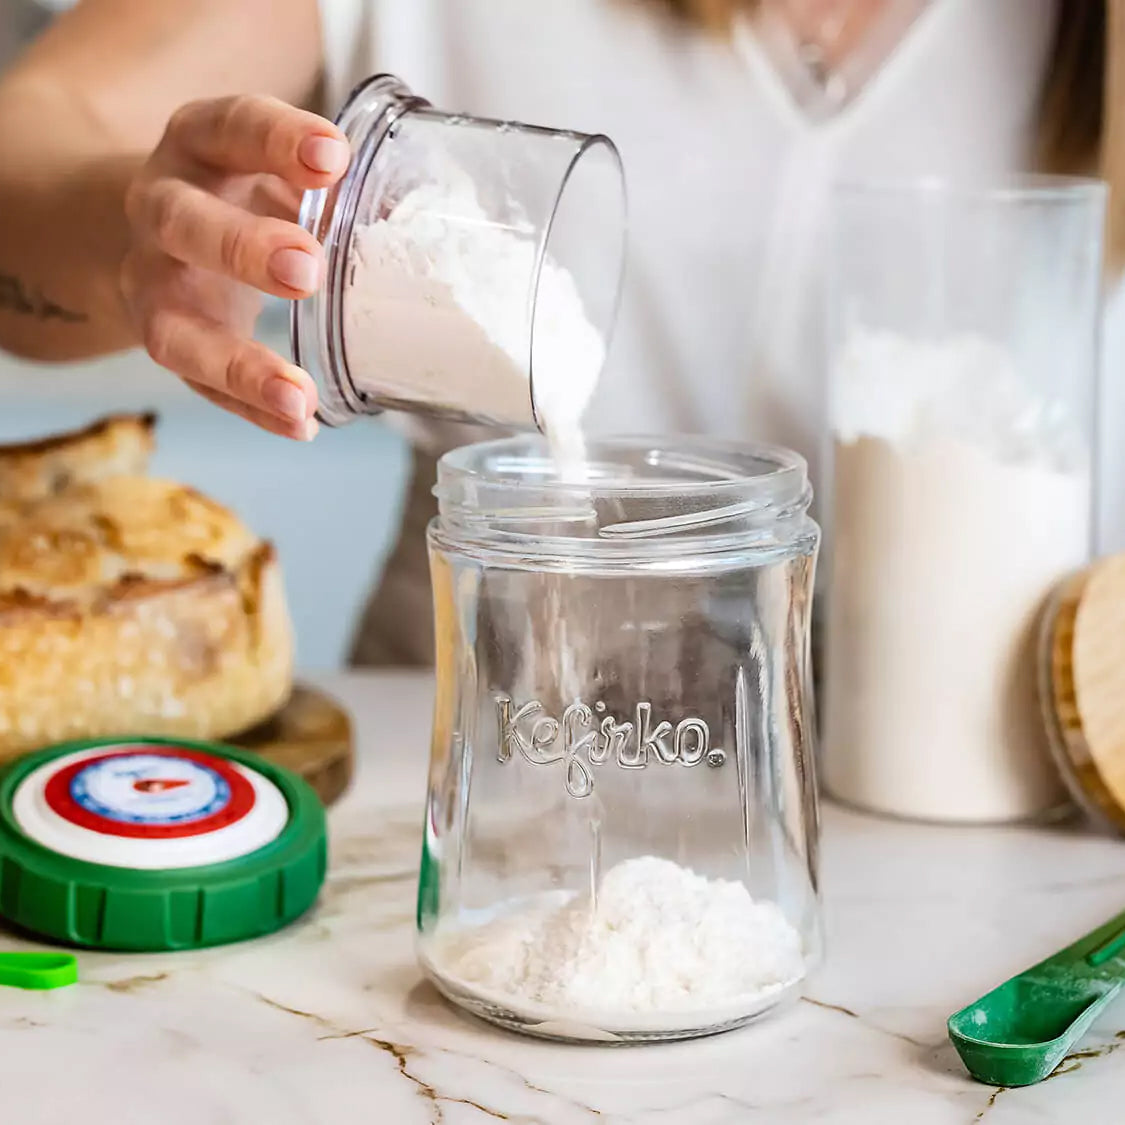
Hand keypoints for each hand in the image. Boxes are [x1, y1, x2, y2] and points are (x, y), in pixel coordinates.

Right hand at [121, 95, 350, 439]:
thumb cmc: (249, 191)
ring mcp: (152, 281)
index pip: (231, 127)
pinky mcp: (163, 338)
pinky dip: (249, 406)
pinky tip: (299, 425)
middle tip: (309, 269)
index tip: (334, 157)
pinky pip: (199, 383)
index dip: (278, 139)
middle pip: (181, 222)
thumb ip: (340, 191)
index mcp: (199, 145)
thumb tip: (427, 215)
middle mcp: (160, 208)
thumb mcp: (286, 171)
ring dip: (238, 363)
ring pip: (172, 326)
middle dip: (243, 248)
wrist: (168, 229)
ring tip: (298, 396)